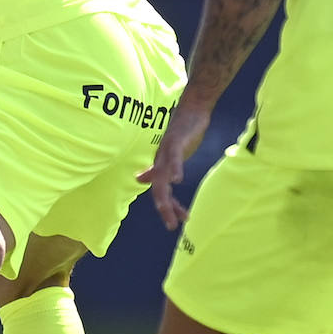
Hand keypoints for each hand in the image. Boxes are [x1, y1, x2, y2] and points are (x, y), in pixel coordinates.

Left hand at [138, 101, 211, 229]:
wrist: (192, 108)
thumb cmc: (183, 130)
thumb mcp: (171, 153)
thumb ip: (157, 168)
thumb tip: (140, 180)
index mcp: (161, 165)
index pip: (160, 191)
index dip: (166, 207)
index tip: (175, 221)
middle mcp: (160, 160)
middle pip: (158, 188)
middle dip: (164, 208)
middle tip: (171, 226)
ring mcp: (167, 151)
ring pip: (162, 177)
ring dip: (165, 195)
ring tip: (167, 210)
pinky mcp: (175, 142)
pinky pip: (173, 158)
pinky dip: (174, 169)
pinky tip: (177, 180)